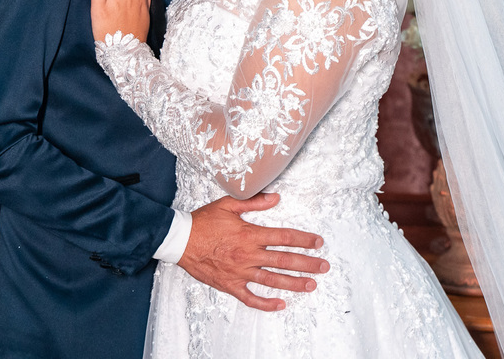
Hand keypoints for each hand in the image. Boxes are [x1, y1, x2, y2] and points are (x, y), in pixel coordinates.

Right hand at [178, 193, 328, 311]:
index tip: (318, 242)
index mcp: (249, 234)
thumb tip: (276, 198)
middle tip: (324, 266)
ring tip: (311, 285)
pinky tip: (280, 304)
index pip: (284, 237)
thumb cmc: (202, 222)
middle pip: (284, 260)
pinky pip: (250, 298)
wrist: (180, 240)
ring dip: (294, 283)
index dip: (303, 239)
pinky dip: (266, 303)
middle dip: (307, 263)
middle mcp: (248, 254)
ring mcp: (240, 272)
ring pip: (272, 280)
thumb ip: (254, 202)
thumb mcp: (228, 204)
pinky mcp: (230, 285)